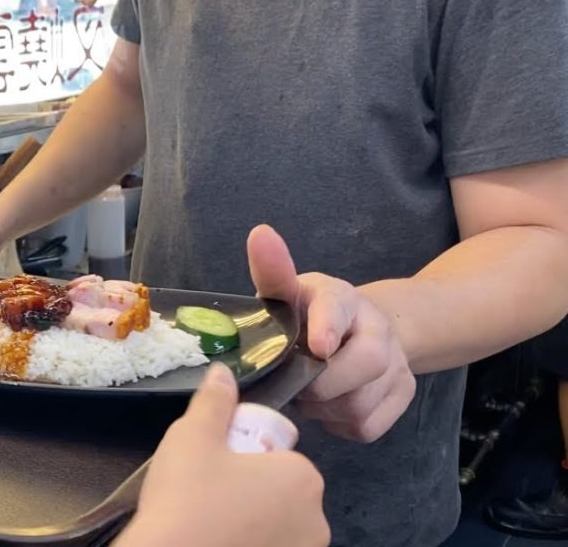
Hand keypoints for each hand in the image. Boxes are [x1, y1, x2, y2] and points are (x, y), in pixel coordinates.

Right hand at [118, 363, 328, 546]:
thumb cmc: (186, 498)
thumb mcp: (193, 437)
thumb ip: (214, 401)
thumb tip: (224, 372)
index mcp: (302, 477)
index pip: (279, 455)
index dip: (245, 456)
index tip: (216, 465)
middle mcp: (316, 521)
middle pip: (281, 493)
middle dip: (252, 490)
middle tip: (208, 492)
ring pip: (277, 527)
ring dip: (252, 522)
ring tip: (210, 521)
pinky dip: (249, 543)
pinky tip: (218, 541)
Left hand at [247, 225, 416, 441]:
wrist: (357, 332)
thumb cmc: (309, 314)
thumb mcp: (288, 292)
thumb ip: (272, 271)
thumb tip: (260, 234)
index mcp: (343, 298)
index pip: (339, 308)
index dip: (328, 326)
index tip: (319, 345)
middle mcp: (379, 329)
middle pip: (366, 365)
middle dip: (320, 385)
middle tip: (293, 384)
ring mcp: (396, 364)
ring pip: (360, 405)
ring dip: (323, 409)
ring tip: (306, 394)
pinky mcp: (402, 396)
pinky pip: (366, 426)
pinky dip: (338, 424)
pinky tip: (328, 407)